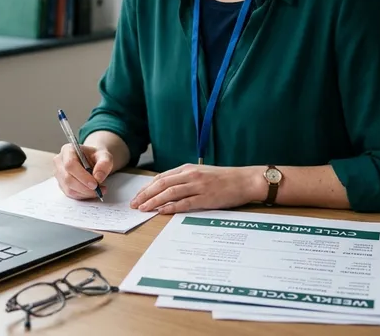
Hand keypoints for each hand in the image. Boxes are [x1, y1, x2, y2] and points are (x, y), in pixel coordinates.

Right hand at [53, 144, 112, 199]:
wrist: (93, 161)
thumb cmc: (96, 157)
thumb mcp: (105, 156)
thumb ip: (104, 164)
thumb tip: (98, 177)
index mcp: (68, 150)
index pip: (70, 164)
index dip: (82, 176)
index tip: (95, 184)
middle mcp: (59, 161)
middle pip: (68, 178)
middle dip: (85, 188)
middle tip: (99, 190)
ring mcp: (59, 174)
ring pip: (69, 189)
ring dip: (85, 193)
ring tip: (99, 190)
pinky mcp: (61, 184)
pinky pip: (70, 194)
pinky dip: (83, 195)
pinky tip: (91, 192)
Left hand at [129, 164, 264, 214]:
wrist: (245, 180)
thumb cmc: (224, 179)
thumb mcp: (201, 174)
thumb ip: (185, 179)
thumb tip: (168, 190)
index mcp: (187, 169)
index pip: (161, 177)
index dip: (147, 187)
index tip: (138, 196)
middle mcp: (190, 175)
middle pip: (161, 184)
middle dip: (145, 194)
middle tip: (134, 204)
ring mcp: (198, 186)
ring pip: (170, 192)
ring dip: (154, 201)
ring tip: (143, 208)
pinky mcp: (206, 197)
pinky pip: (185, 202)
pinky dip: (171, 207)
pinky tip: (161, 211)